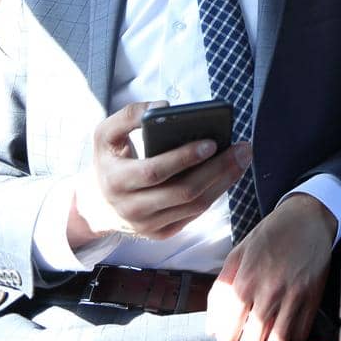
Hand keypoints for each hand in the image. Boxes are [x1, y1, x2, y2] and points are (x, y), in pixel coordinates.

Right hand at [67, 101, 251, 249]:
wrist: (98, 205)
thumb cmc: (110, 161)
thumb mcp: (105, 134)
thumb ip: (128, 115)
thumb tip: (163, 106)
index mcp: (116, 182)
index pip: (154, 172)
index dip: (183, 158)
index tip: (211, 142)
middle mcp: (132, 209)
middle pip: (184, 192)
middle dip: (218, 169)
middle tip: (242, 148)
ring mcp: (149, 226)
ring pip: (195, 206)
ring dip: (224, 181)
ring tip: (242, 158)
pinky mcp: (163, 234)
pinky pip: (195, 214)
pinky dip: (216, 193)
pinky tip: (229, 174)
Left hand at [208, 193, 336, 340]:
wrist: (306, 218)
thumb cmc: (269, 236)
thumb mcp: (237, 255)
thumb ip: (220, 291)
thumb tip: (212, 327)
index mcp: (245, 281)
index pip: (227, 331)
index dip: (226, 336)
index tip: (230, 331)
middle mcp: (269, 292)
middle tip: (249, 330)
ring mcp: (293, 296)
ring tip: (268, 329)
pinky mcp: (313, 298)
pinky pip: (300, 335)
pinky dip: (292, 333)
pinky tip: (287, 319)